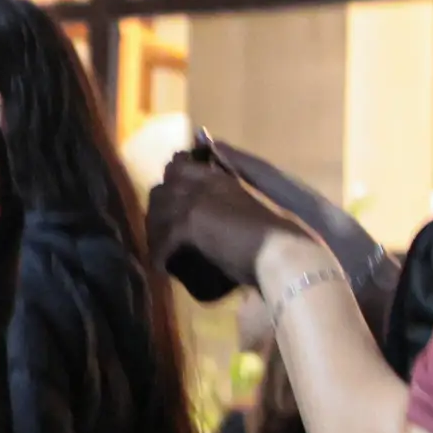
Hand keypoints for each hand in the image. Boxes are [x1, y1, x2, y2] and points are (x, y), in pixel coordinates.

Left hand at [146, 146, 300, 299]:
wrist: (277, 249)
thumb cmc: (272, 234)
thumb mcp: (244, 206)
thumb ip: (224, 203)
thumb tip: (211, 218)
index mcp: (218, 177)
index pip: (178, 165)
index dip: (170, 180)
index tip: (170, 194)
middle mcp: (201, 183)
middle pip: (161, 189)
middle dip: (157, 210)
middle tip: (162, 229)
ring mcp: (191, 202)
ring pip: (156, 214)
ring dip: (155, 233)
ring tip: (160, 250)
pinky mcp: (186, 224)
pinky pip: (161, 241)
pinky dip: (160, 256)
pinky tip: (163, 267)